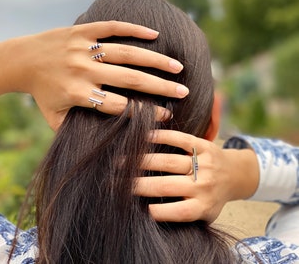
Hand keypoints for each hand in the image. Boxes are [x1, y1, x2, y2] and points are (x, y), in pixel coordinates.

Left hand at [0, 21, 188, 129]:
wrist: (22, 59)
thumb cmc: (42, 92)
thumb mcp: (53, 117)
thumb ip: (76, 130)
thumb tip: (103, 143)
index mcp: (77, 94)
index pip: (119, 106)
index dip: (145, 113)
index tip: (166, 116)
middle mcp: (83, 70)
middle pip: (129, 80)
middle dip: (160, 87)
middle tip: (183, 92)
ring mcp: (83, 48)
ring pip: (125, 53)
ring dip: (155, 60)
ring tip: (177, 67)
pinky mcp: (82, 31)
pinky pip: (111, 28)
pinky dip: (134, 30)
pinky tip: (155, 35)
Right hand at [135, 130, 258, 222]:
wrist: (235, 174)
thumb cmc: (213, 197)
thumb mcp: (204, 213)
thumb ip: (183, 215)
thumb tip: (148, 215)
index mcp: (203, 206)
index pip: (176, 212)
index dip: (154, 211)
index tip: (133, 206)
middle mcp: (204, 186)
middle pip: (166, 186)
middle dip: (137, 184)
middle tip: (116, 182)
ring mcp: (205, 164)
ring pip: (168, 162)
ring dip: (142, 161)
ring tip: (123, 162)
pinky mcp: (204, 145)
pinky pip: (180, 139)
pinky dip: (161, 137)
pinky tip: (144, 138)